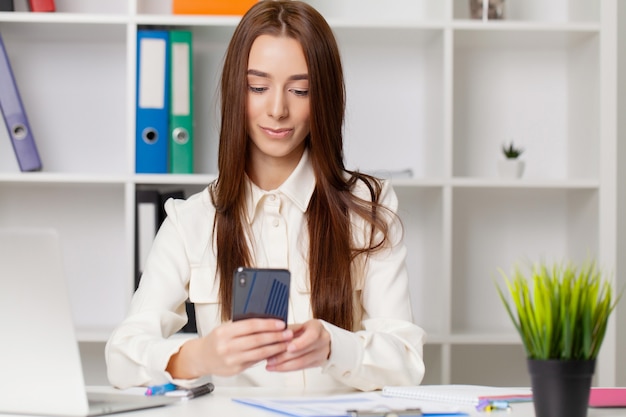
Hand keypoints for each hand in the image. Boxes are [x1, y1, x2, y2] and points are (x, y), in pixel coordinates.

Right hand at [166, 319, 292, 378]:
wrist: (201, 358)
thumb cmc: (216, 340)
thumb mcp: (225, 328)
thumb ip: (242, 325)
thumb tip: (266, 320)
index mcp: (224, 332)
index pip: (250, 326)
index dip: (268, 324)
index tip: (280, 323)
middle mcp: (227, 346)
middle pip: (257, 340)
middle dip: (276, 337)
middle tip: (288, 333)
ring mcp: (231, 360)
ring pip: (259, 353)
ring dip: (275, 348)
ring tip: (285, 343)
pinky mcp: (236, 370)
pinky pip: (255, 361)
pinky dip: (267, 356)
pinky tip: (275, 352)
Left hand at [265, 319, 330, 371]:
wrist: (320, 337)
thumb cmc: (306, 330)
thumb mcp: (298, 325)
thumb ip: (287, 330)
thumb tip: (272, 336)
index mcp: (317, 327)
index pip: (311, 335)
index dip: (300, 343)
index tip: (288, 348)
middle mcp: (322, 341)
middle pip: (303, 352)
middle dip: (284, 357)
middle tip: (270, 359)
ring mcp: (321, 353)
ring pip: (301, 363)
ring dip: (284, 365)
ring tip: (270, 365)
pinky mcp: (317, 363)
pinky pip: (301, 368)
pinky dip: (287, 368)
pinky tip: (277, 368)